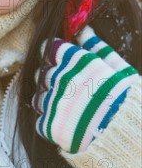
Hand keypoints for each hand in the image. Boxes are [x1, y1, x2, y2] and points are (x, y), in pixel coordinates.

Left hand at [32, 26, 137, 152]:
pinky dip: (49, 122)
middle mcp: (62, 79)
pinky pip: (40, 120)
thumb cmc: (128, 101)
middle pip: (42, 73)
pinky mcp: (51, 126)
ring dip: (49, 100)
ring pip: (39, 96)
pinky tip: (65, 124)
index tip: (58, 61)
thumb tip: (84, 30)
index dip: (53, 55)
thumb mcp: (120, 70)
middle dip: (51, 79)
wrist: (128, 137)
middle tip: (67, 90)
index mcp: (78, 62)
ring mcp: (55, 102)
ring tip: (68, 109)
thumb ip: (99, 48)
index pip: (50, 49)